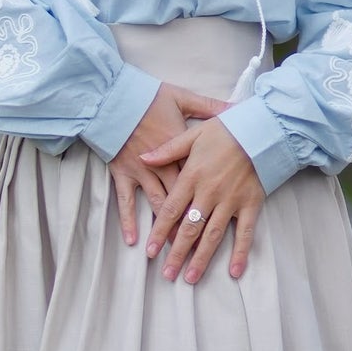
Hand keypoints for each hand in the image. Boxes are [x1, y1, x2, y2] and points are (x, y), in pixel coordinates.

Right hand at [107, 83, 225, 246]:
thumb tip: (235, 107)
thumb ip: (210, 107)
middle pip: (181, 203)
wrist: (115, 97)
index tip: (221, 222)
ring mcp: (142, 173)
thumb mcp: (183, 99)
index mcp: (182, 153)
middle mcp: (164, 168)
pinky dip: (129, 220)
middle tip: (196, 250)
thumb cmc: (149, 97)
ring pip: (156, 206)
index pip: (199, 184)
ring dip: (162, 231)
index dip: (210, 205)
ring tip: (168, 253)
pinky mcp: (123, 173)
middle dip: (188, 229)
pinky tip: (133, 240)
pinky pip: (126, 201)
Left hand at [141, 113, 264, 283]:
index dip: (159, 232)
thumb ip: (168, 150)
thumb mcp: (193, 134)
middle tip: (167, 274)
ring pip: (213, 235)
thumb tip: (143, 158)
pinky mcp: (251, 204)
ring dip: (201, 259)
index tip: (150, 251)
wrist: (263, 128)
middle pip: (189, 229)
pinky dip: (241, 253)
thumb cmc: (227, 129)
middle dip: (177, 254)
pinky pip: (246, 233)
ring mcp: (231, 201)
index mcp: (192, 176)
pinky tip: (235, 271)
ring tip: (191, 278)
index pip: (170, 210)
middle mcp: (210, 193)